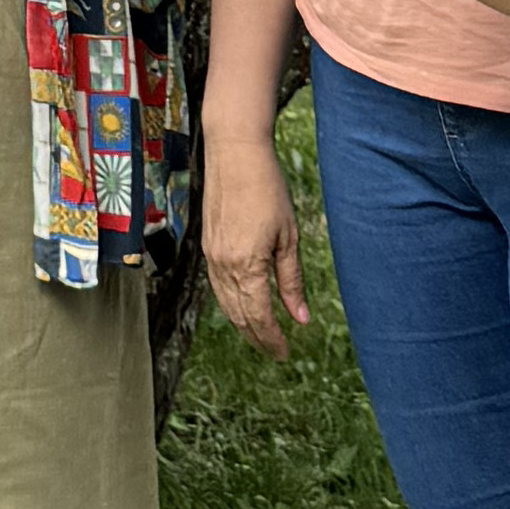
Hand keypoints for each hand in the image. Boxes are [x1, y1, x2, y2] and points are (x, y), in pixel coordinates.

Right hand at [200, 120, 306, 351]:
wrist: (235, 155)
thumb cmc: (268, 190)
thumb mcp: (289, 237)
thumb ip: (291, 281)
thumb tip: (300, 318)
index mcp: (247, 265)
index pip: (259, 316)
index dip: (272, 339)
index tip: (284, 353)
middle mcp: (224, 265)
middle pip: (239, 316)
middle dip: (257, 337)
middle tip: (275, 351)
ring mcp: (212, 256)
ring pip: (225, 304)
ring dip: (242, 324)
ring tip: (261, 335)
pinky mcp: (208, 246)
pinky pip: (217, 286)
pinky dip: (230, 303)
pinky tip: (242, 306)